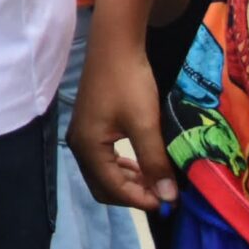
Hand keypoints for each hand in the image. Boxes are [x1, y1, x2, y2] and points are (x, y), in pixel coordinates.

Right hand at [68, 28, 175, 211]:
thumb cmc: (129, 83)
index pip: (112, 188)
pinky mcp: (89, 127)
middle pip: (103, 186)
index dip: (141, 200)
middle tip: (163, 193)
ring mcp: (82, 135)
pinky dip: (123, 168)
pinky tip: (141, 163)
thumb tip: (168, 199)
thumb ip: (155, 162)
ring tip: (157, 180)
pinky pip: (103, 160)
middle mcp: (79, 145)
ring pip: (103, 174)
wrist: (115, 46)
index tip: (169, 202)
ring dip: (129, 182)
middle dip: (133, 194)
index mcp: (88, 147)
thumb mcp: (146, 124)